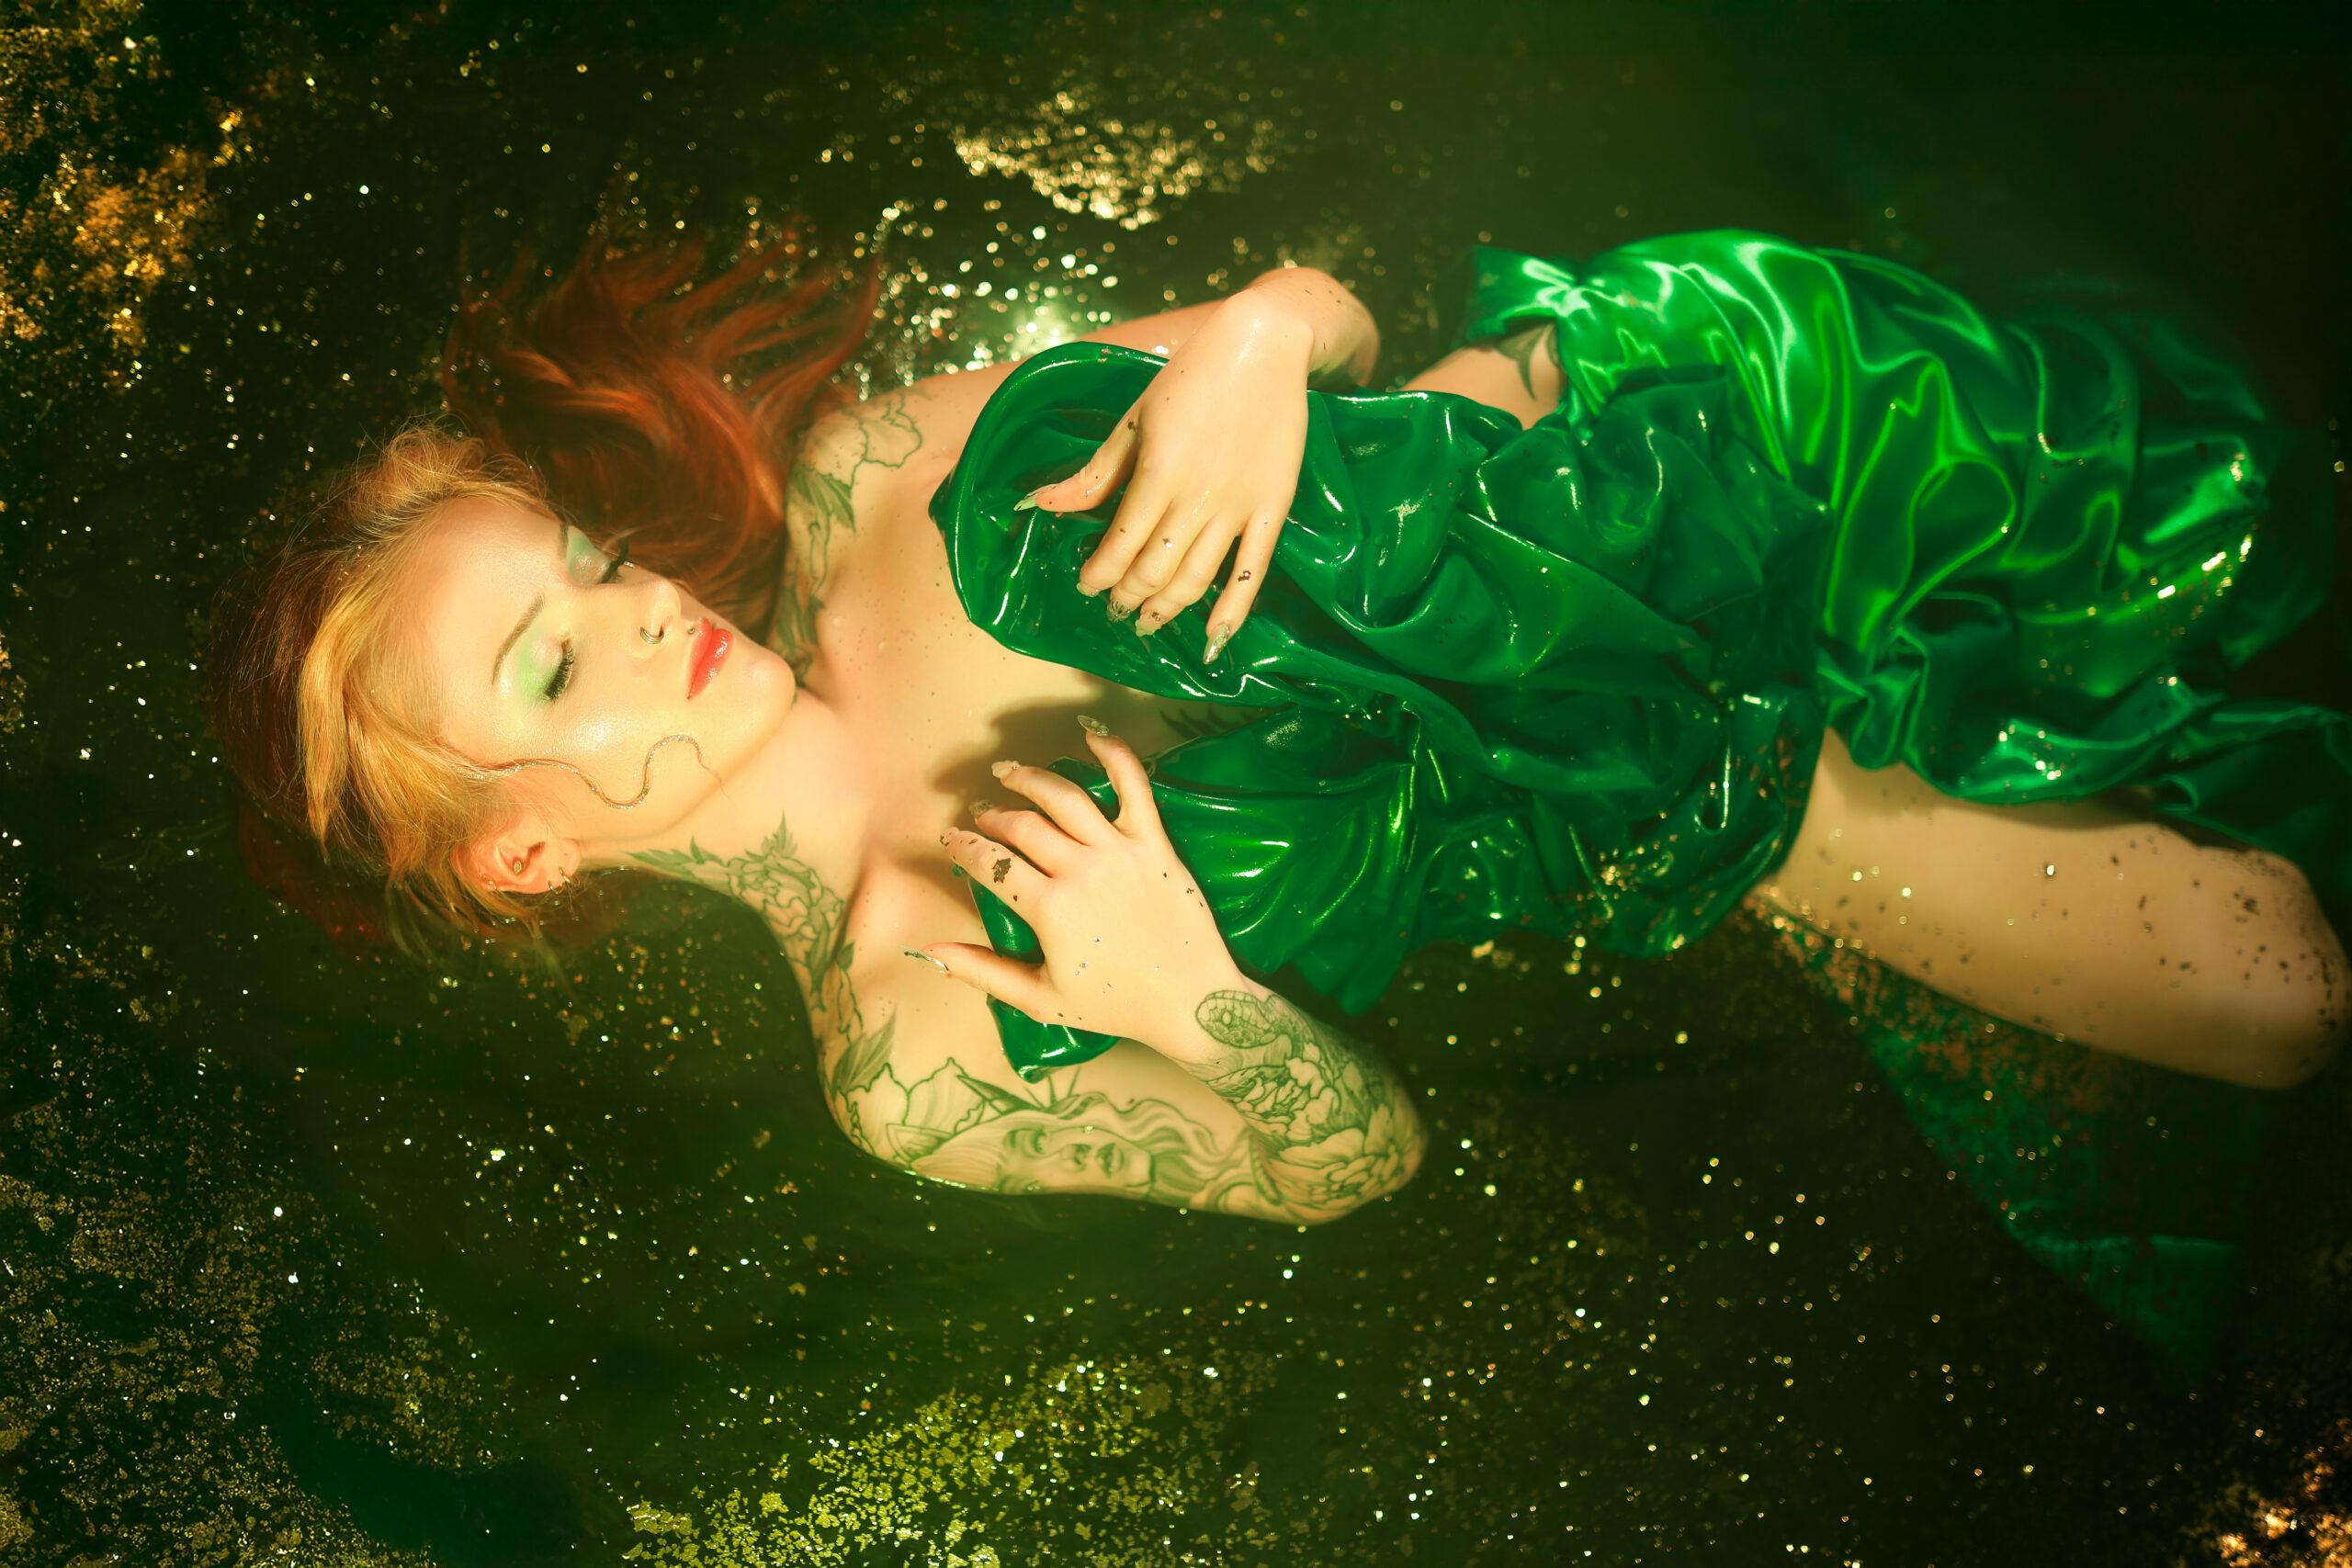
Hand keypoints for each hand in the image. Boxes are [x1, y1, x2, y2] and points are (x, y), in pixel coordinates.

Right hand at [921, 723, 1243, 1054]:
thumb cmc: (1115, 1005)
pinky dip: (1115, 755)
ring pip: (1064, 798)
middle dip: (993, 817)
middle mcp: (1081, 870)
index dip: (963, 847)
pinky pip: (1134, 787)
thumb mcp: (1040, 1000)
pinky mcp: (1155, 842)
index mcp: (1049, 909)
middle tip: (983, 815)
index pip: (990, 863)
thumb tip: (929, 949)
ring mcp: (1120, 851)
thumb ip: (983, 971)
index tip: (951, 839)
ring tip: (1010, 773)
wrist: (1192, 1001)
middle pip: (1022, 826)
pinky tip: (1092, 735)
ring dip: (1031, 779)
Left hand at [1023, 292, 1314, 661]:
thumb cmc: (1191, 376)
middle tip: (1114, 608)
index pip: (1118, 545)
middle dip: (1127, 597)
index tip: (1086, 585)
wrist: (1264, 346)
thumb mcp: (1135, 419)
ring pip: (1196, 578)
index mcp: (1156, 473)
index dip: (1097, 574)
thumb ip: (1094, 473)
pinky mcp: (1272, 508)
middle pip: (1154, 570)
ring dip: (1166, 609)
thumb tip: (1040, 506)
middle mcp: (1196, 498)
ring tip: (1147, 623)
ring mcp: (1238, 507)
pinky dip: (1233, 611)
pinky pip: (1252, 572)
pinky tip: (1214, 639)